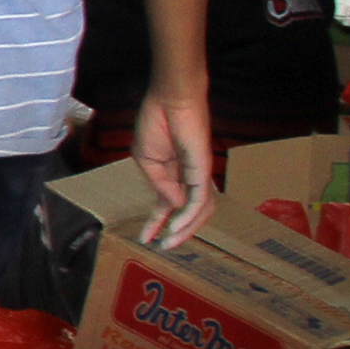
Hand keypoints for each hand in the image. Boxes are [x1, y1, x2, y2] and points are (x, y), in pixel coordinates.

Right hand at [132, 85, 214, 245]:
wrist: (169, 101)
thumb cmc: (155, 122)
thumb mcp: (147, 160)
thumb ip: (159, 185)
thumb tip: (172, 206)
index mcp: (173, 173)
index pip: (169, 204)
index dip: (156, 222)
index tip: (146, 239)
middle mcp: (190, 177)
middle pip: (190, 211)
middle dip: (177, 231)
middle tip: (164, 247)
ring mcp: (199, 174)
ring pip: (199, 210)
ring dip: (185, 229)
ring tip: (169, 241)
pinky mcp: (203, 171)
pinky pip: (199, 199)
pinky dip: (188, 215)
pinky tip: (175, 226)